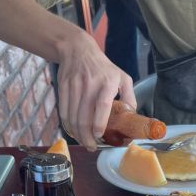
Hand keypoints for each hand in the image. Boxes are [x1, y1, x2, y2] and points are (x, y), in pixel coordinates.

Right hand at [56, 32, 134, 150]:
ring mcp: (74, 86)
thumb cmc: (103, 67)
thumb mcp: (122, 77)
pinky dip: (68, 125)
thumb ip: (129, 97)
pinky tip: (73, 132)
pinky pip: (64, 112)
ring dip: (77, 134)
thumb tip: (132, 117)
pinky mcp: (63, 88)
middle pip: (84, 116)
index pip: (102, 105)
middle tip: (91, 146)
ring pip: (72, 117)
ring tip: (83, 142)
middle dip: (86, 136)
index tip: (99, 135)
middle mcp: (90, 84)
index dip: (99, 123)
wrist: (78, 49)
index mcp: (107, 82)